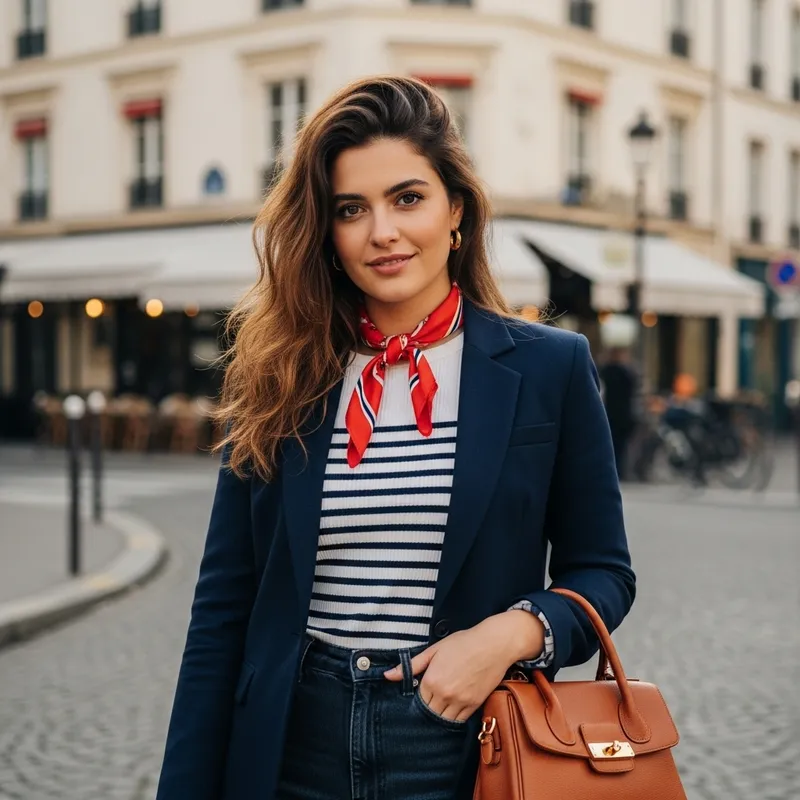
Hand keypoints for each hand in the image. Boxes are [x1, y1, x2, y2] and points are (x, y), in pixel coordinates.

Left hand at [383, 611, 544, 721]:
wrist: (493, 644)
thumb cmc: (463, 643)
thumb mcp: (434, 650)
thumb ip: (411, 666)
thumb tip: (388, 676)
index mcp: (431, 680)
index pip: (418, 701)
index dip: (418, 699)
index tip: (421, 695)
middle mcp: (444, 695)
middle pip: (429, 713)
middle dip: (427, 710)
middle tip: (429, 703)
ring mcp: (461, 702)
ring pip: (443, 720)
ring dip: (439, 716)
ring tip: (439, 708)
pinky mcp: (474, 705)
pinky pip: (459, 720)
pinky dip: (453, 718)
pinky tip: (451, 710)